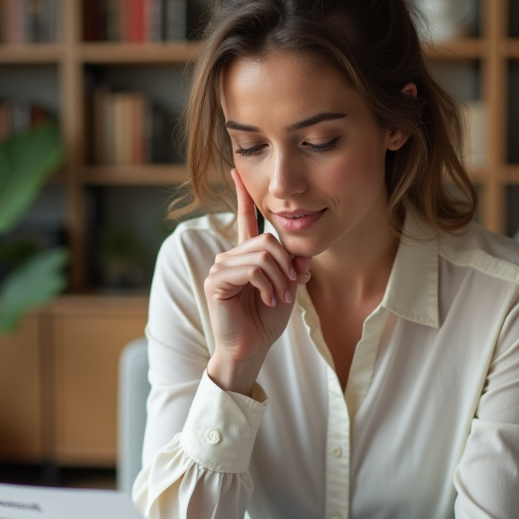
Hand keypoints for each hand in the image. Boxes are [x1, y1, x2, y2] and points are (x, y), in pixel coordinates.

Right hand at [203, 169, 311, 393]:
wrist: (251, 349)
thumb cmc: (265, 321)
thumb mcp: (288, 289)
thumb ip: (294, 268)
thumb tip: (302, 256)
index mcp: (245, 255)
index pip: (246, 219)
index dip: (242, 194)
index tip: (236, 170)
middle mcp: (230, 256)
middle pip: (267, 240)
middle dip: (286, 266)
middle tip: (289, 290)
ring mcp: (221, 267)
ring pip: (263, 255)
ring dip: (280, 279)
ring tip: (279, 299)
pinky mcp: (216, 280)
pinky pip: (252, 270)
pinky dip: (268, 286)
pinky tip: (268, 301)